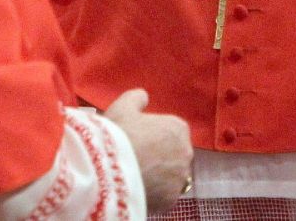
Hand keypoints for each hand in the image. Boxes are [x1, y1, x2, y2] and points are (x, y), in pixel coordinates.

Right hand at [105, 89, 192, 213]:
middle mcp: (186, 152)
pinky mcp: (171, 199)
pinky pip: (164, 195)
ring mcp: (180, 178)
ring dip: (159, 176)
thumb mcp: (123, 107)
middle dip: (160, 157)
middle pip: (173, 154)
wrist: (109, 169)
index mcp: (178, 128)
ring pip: (170, 177)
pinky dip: (154, 194)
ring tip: (137, 176)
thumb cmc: (118, 133)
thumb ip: (136, 98)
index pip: (171, 132)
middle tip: (137, 160)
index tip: (138, 140)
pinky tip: (138, 189)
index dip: (153, 136)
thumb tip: (144, 97)